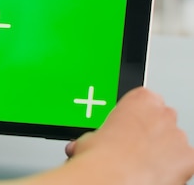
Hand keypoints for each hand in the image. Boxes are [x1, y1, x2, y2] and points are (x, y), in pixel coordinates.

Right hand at [65, 87, 193, 184]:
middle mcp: (164, 113)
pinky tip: (152, 174)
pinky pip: (182, 163)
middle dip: (150, 132)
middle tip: (131, 148)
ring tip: (140, 165)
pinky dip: (171, 169)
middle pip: (161, 119)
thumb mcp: (91, 135)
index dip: (133, 116)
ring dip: (161, 151)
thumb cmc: (101, 155)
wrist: (111, 178)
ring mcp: (179, 136)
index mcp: (142, 99)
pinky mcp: (189, 159)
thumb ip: (102, 132)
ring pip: (173, 142)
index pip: (144, 99)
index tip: (124, 127)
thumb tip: (91, 143)